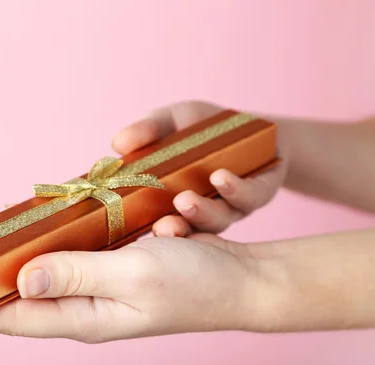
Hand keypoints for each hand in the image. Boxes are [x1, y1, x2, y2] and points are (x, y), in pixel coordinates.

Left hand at [0, 205, 265, 342]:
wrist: (242, 280)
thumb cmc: (197, 283)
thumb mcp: (135, 276)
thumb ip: (76, 275)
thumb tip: (19, 280)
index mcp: (83, 318)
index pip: (11, 316)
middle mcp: (83, 306)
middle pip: (19, 290)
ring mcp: (97, 286)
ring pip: (43, 268)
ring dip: (16, 246)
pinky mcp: (112, 266)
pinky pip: (71, 250)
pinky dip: (51, 234)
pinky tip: (38, 218)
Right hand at [112, 100, 288, 235]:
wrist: (256, 127)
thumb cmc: (203, 129)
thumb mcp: (170, 121)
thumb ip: (146, 131)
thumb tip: (117, 144)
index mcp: (171, 203)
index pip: (155, 222)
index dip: (144, 228)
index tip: (130, 233)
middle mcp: (200, 212)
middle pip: (186, 231)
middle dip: (175, 230)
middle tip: (161, 228)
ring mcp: (229, 207)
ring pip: (216, 220)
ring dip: (201, 212)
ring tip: (185, 200)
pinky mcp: (258, 194)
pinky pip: (247, 197)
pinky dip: (233, 188)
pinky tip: (220, 177)